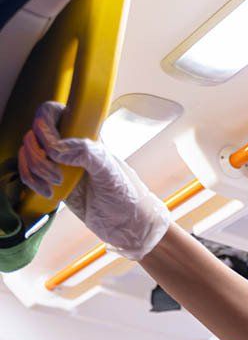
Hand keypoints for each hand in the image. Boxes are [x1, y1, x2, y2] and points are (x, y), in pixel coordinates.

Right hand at [17, 101, 170, 260]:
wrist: (128, 226)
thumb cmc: (127, 196)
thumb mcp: (111, 173)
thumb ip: (88, 154)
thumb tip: (56, 148)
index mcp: (85, 136)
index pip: (52, 112)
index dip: (44, 124)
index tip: (52, 147)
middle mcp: (69, 147)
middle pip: (34, 134)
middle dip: (38, 153)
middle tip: (57, 174)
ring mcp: (59, 164)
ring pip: (28, 153)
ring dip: (34, 168)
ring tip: (55, 184)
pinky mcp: (52, 182)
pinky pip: (29, 173)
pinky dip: (31, 181)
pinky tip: (48, 193)